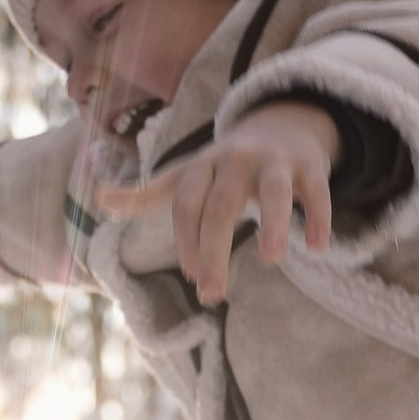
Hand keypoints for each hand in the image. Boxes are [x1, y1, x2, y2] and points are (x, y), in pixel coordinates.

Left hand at [93, 100, 338, 304]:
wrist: (281, 125)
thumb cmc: (225, 165)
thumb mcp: (186, 176)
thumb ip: (146, 193)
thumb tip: (99, 199)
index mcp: (203, 165)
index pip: (187, 203)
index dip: (186, 238)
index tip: (190, 274)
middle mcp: (236, 160)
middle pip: (222, 205)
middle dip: (214, 248)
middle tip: (212, 294)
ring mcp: (275, 162)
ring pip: (275, 191)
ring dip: (274, 223)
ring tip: (272, 260)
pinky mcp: (309, 168)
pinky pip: (316, 192)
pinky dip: (319, 217)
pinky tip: (318, 248)